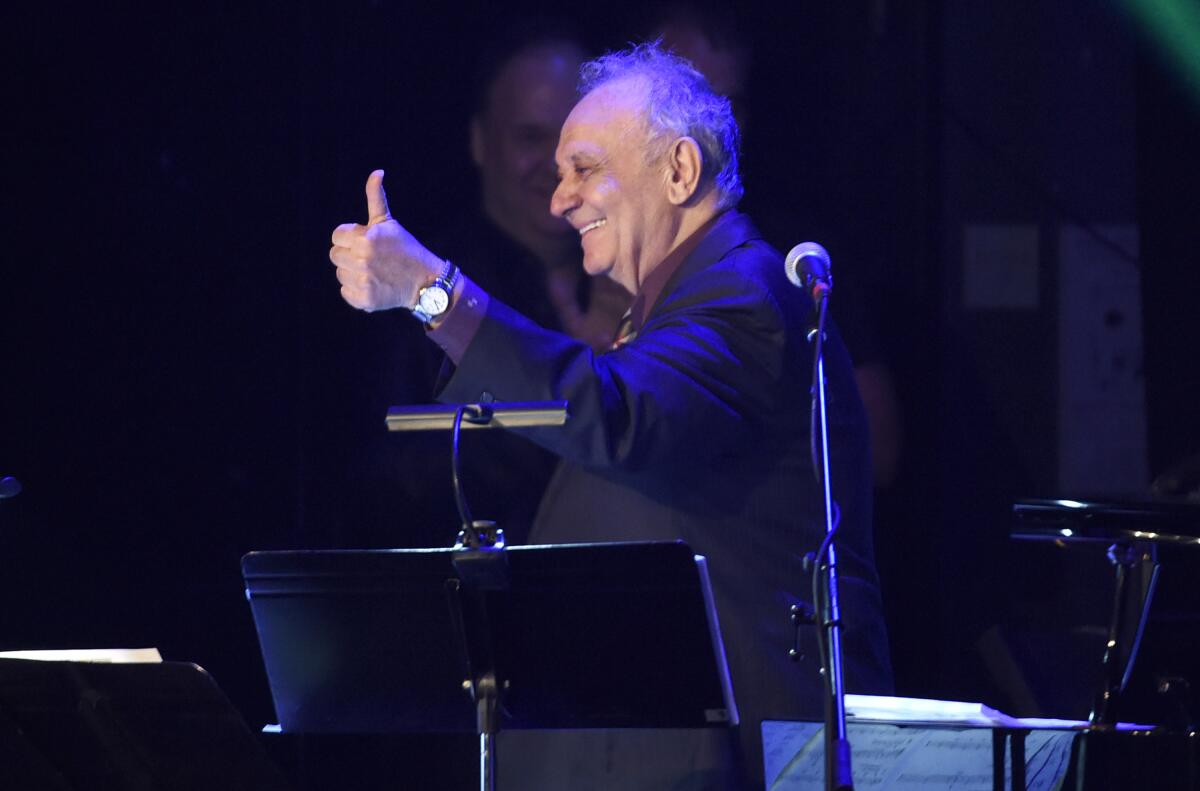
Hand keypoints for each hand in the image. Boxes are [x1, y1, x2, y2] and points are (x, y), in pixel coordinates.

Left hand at [329, 170, 442, 311]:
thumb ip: (376, 197)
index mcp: (365, 238)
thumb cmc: (405, 248)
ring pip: (340, 273)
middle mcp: (362, 259)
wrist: (425, 281)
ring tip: (372, 271)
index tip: (365, 242)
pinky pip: (345, 292)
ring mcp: (363, 280)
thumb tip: (377, 172)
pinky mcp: (364, 299)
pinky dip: (356, 290)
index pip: (336, 236)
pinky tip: (373, 285)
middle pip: (334, 255)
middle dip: (349, 254)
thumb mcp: (389, 222)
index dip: (349, 238)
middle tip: (369, 258)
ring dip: (352, 272)